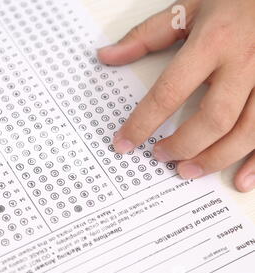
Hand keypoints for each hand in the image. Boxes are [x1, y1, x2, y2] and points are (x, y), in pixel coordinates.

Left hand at [97, 0, 254, 191]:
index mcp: (213, 42)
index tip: (123, 143)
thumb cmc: (234, 1)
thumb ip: (146, 36)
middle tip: (160, 157)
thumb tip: (106, 56)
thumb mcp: (187, 8)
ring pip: (247, 132)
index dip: (142, 123)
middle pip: (214, 119)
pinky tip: (241, 180)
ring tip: (187, 171)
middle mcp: (245, 63)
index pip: (169, 92)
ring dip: (215, 159)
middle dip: (183, 145)